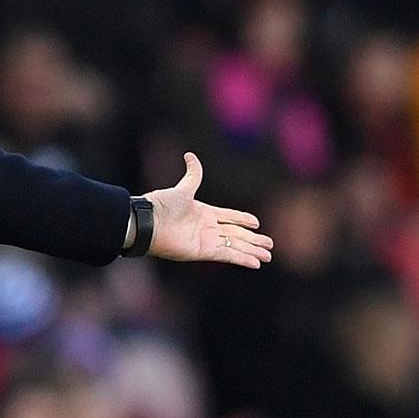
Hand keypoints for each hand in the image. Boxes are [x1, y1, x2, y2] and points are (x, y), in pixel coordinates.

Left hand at [143, 152, 272, 268]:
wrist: (149, 222)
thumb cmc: (162, 205)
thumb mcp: (183, 188)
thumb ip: (193, 174)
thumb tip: (190, 155)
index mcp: (205, 213)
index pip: (229, 217)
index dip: (243, 220)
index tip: (257, 223)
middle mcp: (207, 228)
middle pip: (237, 234)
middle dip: (253, 240)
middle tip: (269, 244)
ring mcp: (206, 241)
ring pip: (235, 246)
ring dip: (252, 251)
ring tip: (267, 256)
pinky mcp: (204, 252)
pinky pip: (228, 255)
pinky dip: (242, 259)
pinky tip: (255, 263)